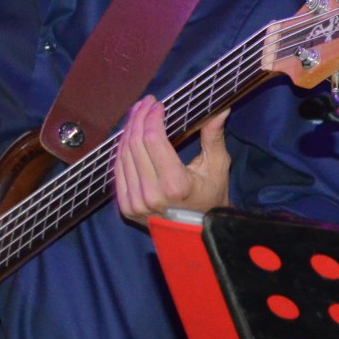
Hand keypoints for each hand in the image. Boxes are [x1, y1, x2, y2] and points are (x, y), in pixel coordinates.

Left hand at [113, 95, 231, 225]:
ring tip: (137, 114)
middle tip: (145, 103)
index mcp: (175, 184)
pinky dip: (122, 149)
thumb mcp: (217, 168)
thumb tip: (221, 108)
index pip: (153, 139)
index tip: (157, 104)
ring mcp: (135, 203)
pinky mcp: (126, 207)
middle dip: (139, 117)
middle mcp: (151, 194)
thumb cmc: (211, 199)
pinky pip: (118, 170)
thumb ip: (213, 136)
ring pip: (123, 154)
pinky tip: (129, 135)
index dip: (152, 117)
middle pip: (135, 143)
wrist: (197, 236)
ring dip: (129, 130)